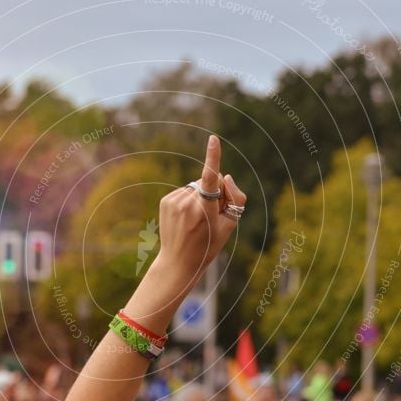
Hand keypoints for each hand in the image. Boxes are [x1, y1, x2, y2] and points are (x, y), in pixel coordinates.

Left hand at [153, 135, 245, 286]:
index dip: (213, 158)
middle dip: (215, 193)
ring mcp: (174, 202)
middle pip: (210, 182)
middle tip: (210, 217)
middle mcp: (187, 204)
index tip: (213, 139)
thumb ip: (234, 198)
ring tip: (197, 220)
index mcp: (204, 211)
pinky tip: (187, 217)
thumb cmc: (209, 245)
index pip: (210, 179)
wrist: (179, 261)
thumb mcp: (230, 226)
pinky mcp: (166, 201)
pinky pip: (185, 191)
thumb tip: (223, 175)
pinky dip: (189, 200)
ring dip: (201, 197)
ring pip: (196, 185)